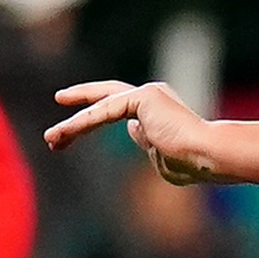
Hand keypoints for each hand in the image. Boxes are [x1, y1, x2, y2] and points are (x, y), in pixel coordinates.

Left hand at [46, 81, 217, 183]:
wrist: (208, 155)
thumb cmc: (193, 163)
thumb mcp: (163, 158)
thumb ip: (147, 144)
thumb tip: (132, 131)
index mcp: (157, 110)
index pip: (118, 110)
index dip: (93, 118)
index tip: (71, 134)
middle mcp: (151, 96)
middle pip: (104, 101)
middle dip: (77, 113)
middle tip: (52, 132)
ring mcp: (146, 94)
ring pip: (100, 109)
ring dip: (73, 125)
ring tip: (50, 139)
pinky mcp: (142, 97)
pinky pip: (104, 112)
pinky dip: (83, 123)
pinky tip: (64, 134)